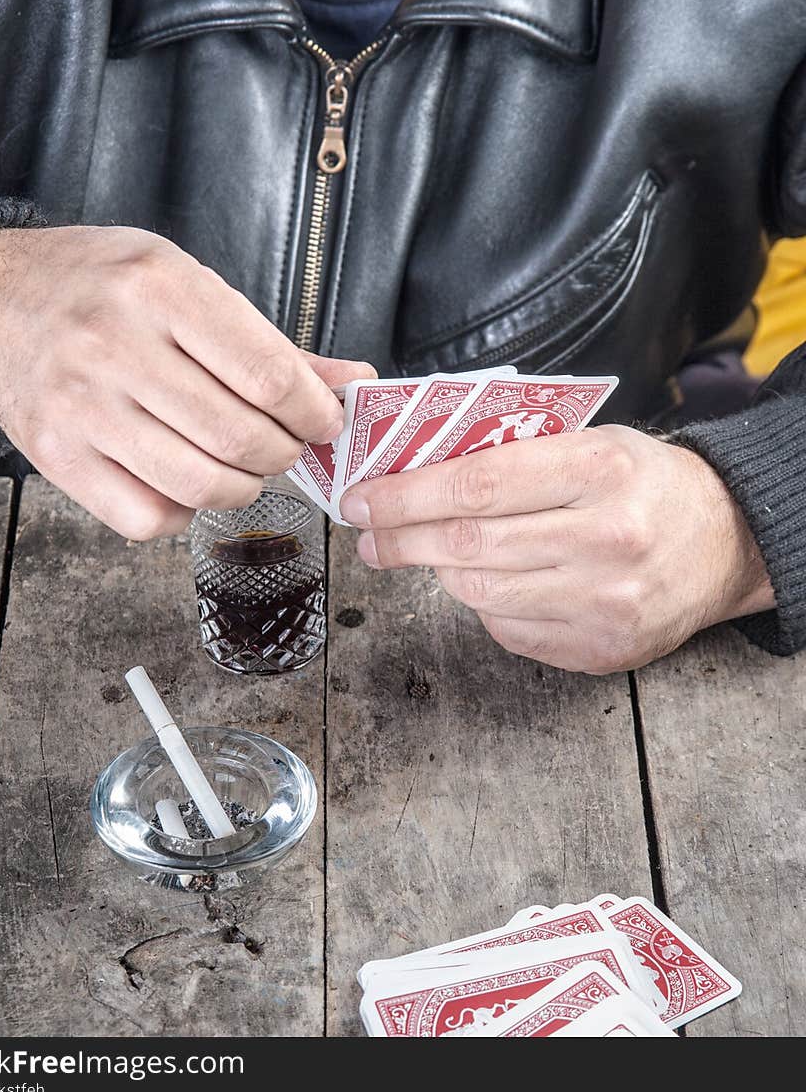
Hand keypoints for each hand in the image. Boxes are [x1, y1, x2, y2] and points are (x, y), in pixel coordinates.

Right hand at [0, 225, 373, 538]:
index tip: (324, 421)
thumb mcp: (188, 282)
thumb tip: (356, 385)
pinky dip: (186, 511)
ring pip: (200, 485)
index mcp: (160, 288)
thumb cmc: (105, 288)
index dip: (314, 411)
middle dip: (285, 452)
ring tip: (244, 465)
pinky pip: (148, 516)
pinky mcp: (58, 457)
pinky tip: (186, 479)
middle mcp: (114, 345)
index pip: (267, 375)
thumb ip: (271, 343)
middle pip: (240, 437)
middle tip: (286, 444)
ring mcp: (81, 407)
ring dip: (244, 487)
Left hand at [339, 425, 774, 672]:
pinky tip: (484, 580)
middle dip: (401, 538)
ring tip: (417, 552)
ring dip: (435, 571)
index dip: (406, 495)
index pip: (477, 484)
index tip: (364, 499)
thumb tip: (416, 472)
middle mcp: (607, 540)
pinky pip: (510, 629)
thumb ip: (514, 454)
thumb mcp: (592, 442)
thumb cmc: (647, 484)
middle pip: (469, 543)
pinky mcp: (601, 649)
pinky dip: (484, 603)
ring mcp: (605, 603)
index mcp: (602, 471)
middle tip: (369, 534)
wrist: (726, 543)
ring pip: (481, 592)